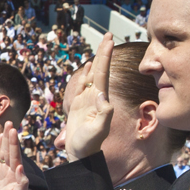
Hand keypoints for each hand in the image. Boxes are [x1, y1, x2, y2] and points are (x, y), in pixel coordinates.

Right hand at [0, 124, 30, 189]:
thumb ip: (21, 186)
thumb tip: (20, 169)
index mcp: (18, 177)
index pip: (16, 158)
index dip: (15, 146)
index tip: (13, 133)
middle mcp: (13, 172)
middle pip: (12, 151)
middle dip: (11, 138)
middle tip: (10, 123)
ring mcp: (5, 172)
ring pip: (6, 152)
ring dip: (6, 140)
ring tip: (7, 126)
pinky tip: (0, 139)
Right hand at [63, 35, 114, 160]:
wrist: (82, 155)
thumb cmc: (89, 144)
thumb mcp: (98, 130)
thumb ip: (103, 114)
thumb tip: (101, 94)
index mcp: (100, 99)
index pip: (103, 72)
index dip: (105, 55)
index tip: (110, 40)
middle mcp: (95, 97)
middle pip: (100, 69)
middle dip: (104, 52)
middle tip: (109, 35)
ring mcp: (87, 101)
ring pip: (92, 76)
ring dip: (97, 61)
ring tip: (101, 47)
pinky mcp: (79, 106)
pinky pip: (82, 86)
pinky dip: (86, 75)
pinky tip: (88, 67)